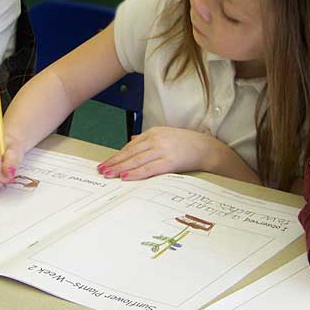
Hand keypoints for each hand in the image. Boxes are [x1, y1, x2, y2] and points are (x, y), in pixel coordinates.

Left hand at [97, 126, 224, 180]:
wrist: (207, 148)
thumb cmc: (187, 144)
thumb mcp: (166, 136)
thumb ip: (148, 139)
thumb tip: (132, 141)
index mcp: (154, 132)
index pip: (130, 146)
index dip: (117, 155)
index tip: (106, 162)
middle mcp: (156, 139)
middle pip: (130, 153)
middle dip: (114, 162)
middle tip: (101, 169)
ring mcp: (162, 150)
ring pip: (136, 160)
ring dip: (120, 168)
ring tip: (109, 174)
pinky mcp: (170, 161)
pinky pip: (149, 169)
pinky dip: (136, 173)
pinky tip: (125, 177)